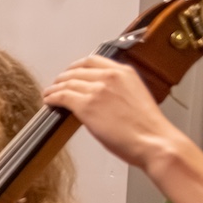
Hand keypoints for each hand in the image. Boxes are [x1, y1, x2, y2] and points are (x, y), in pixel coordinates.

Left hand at [43, 55, 178, 169]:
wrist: (154, 141)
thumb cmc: (148, 127)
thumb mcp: (135, 96)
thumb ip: (117, 90)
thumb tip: (99, 95)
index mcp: (124, 73)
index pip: (92, 61)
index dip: (76, 67)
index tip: (70, 72)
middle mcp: (110, 76)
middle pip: (76, 71)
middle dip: (63, 78)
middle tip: (57, 85)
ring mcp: (97, 90)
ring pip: (66, 83)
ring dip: (54, 89)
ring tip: (49, 94)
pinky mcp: (86, 105)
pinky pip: (61, 97)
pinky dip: (52, 98)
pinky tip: (48, 102)